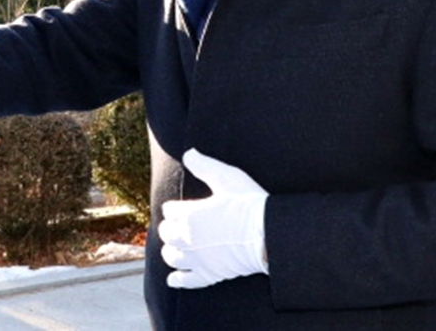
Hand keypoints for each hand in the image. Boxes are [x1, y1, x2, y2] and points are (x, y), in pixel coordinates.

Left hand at [159, 148, 268, 289]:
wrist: (269, 234)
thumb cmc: (249, 204)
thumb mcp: (227, 177)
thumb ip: (204, 165)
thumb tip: (188, 153)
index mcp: (189, 214)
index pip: (170, 211)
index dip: (174, 208)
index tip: (179, 208)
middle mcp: (188, 238)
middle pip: (167, 233)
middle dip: (170, 228)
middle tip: (176, 226)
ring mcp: (197, 259)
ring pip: (172, 256)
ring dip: (171, 251)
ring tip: (175, 248)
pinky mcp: (209, 275)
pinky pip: (186, 281)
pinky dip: (177, 280)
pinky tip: (173, 279)